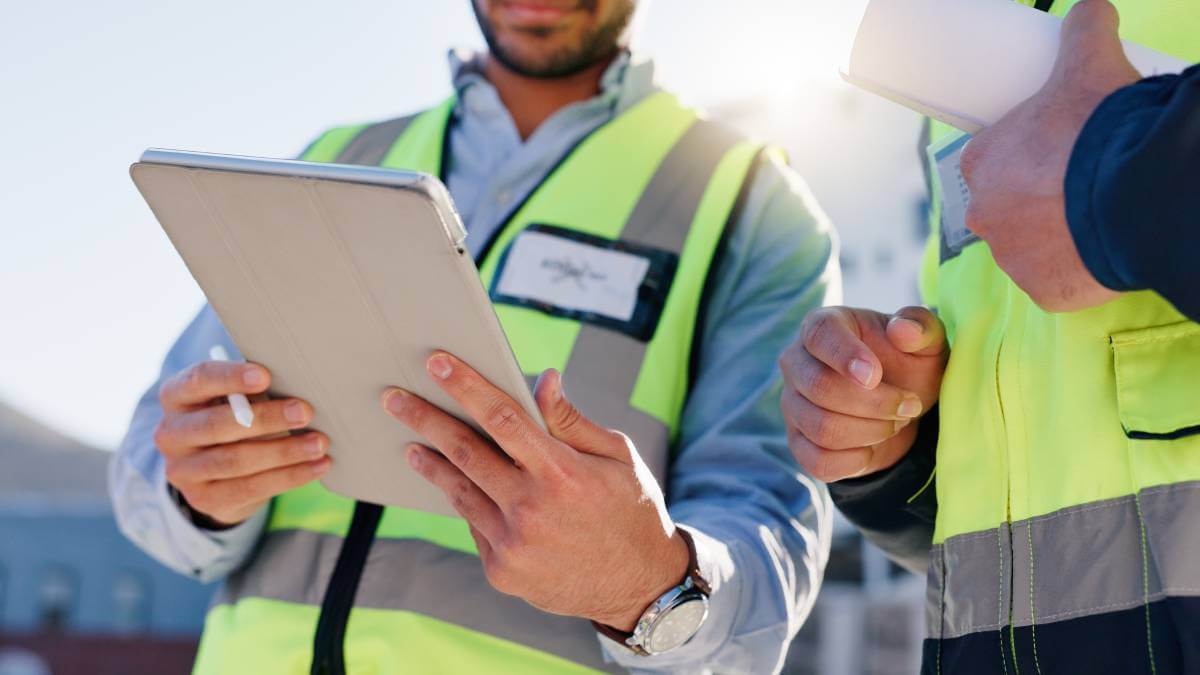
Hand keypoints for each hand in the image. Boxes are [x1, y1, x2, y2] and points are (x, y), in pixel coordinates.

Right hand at [154, 360, 329, 526]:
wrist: (214, 473)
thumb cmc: (234, 419)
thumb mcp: (236, 400)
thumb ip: (253, 392)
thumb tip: (294, 390)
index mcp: (176, 397)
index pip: (198, 380)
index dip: (230, 378)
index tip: (265, 376)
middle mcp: (170, 434)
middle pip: (217, 425)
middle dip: (266, 418)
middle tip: (305, 412)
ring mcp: (182, 471)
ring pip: (235, 461)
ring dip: (284, 451)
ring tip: (319, 443)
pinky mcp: (204, 499)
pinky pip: (250, 488)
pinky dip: (290, 476)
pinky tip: (318, 466)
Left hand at [382, 352, 688, 631]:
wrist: (640, 586)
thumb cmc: (632, 509)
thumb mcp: (617, 457)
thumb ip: (571, 421)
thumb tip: (542, 380)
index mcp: (562, 472)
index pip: (502, 418)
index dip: (466, 387)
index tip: (436, 362)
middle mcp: (531, 508)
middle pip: (465, 452)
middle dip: (425, 419)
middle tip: (393, 398)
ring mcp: (512, 543)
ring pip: (459, 490)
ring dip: (430, 463)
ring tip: (411, 444)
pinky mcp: (502, 570)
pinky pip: (474, 524)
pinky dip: (465, 500)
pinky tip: (455, 485)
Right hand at [779, 306, 947, 481]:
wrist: (900, 408)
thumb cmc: (907, 365)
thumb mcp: (926, 344)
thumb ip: (922, 327)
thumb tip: (902, 329)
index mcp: (823, 326)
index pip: (819, 335)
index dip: (845, 355)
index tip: (875, 376)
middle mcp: (797, 362)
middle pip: (820, 387)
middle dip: (876, 404)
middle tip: (910, 405)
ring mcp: (792, 404)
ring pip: (822, 427)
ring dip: (872, 431)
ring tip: (894, 422)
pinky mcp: (798, 442)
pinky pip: (819, 461)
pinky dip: (856, 460)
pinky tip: (872, 446)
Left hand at [960, 0, 1139, 311]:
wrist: (1131, 189)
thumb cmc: (1099, 126)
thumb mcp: (1089, 64)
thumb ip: (1084, 30)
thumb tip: (1091, 2)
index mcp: (982, 163)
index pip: (989, 164)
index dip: (1020, 160)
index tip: (1049, 157)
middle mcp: (983, 215)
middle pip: (1006, 209)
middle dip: (1035, 201)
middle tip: (1076, 188)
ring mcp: (1010, 258)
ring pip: (1028, 248)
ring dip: (1051, 239)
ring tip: (1092, 219)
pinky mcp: (1041, 292)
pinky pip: (1053, 284)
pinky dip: (1073, 274)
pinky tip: (1094, 254)